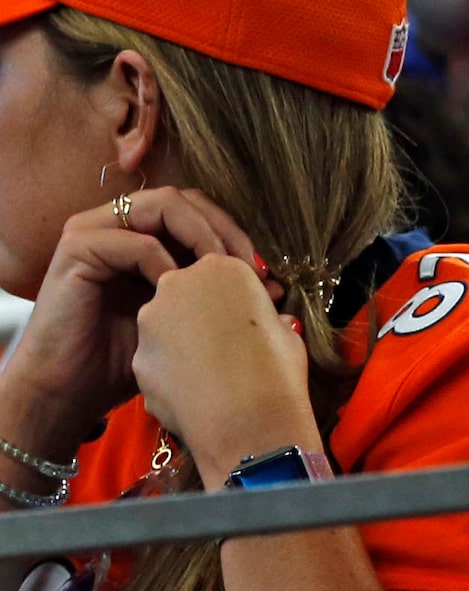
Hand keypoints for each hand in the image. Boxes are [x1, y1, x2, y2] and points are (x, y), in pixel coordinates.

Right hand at [0, 187, 272, 464]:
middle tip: (250, 266)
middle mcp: (118, 224)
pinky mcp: (77, 248)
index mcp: (144, 235)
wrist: (70, 390)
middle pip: (185, 200)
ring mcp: (94, 231)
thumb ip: (221, 298)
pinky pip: (133, 239)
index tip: (263, 272)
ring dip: (202, 235)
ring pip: (162, 205)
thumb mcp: (184, 322)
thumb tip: (276, 286)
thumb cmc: (126, 360)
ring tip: (221, 272)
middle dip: (225, 229)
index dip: (235, 233)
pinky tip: (177, 291)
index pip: (199, 211)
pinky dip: (163, 260)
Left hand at [133, 254, 316, 485]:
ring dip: (185, 344)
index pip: (222, 273)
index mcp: (222, 269)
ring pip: (166, 326)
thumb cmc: (278, 371)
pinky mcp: (139, 357)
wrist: (247, 422)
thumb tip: (275, 324)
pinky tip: (196, 394)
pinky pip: (157, 360)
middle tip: (227, 346)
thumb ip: (270, 320)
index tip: (248, 321)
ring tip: (212, 375)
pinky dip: (172, 373)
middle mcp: (179, 284)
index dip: (236, 299)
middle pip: (186, 293)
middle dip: (202, 315)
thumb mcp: (287, 334)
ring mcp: (151, 321)